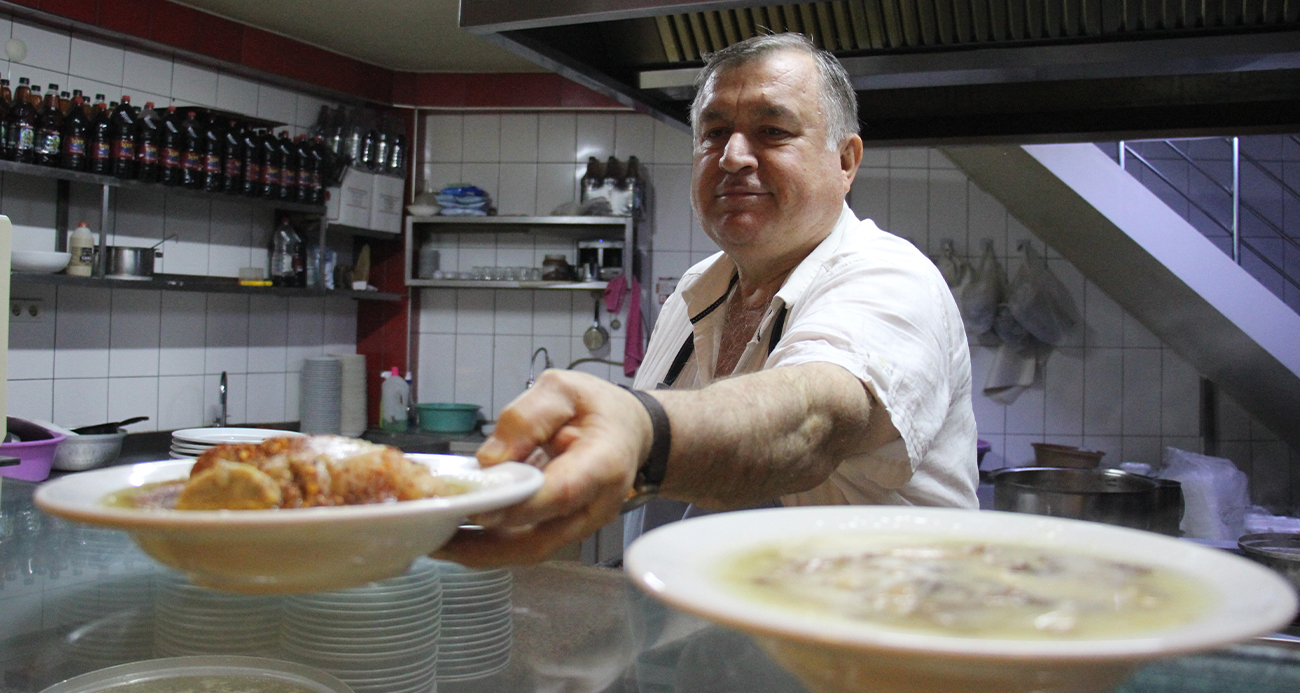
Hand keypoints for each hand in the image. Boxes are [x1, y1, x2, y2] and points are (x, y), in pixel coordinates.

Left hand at [434, 369, 652, 566]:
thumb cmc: (597, 407)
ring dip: (483, 553)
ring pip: (531, 550)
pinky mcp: (564, 530)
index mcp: (604, 462)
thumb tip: (488, 461)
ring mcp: (581, 524)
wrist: (628, 431)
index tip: (478, 510)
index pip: (563, 491)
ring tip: (437, 543)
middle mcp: (597, 504)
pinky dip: (491, 546)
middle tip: (439, 539)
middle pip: (542, 538)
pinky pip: (527, 545)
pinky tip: (457, 538)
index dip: (521, 505)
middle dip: (488, 545)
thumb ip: (526, 419)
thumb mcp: (562, 390)